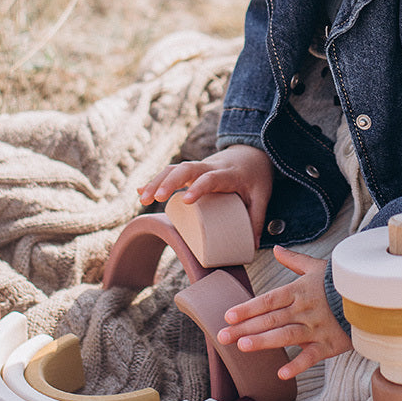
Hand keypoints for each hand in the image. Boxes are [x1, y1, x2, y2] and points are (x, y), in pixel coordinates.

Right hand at [137, 144, 272, 244]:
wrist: (253, 152)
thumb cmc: (256, 176)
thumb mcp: (262, 195)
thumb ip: (257, 218)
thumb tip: (253, 248)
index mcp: (228, 173)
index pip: (211, 177)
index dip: (199, 187)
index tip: (186, 200)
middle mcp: (210, 166)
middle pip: (186, 169)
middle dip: (168, 182)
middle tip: (156, 198)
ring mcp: (199, 167)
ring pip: (175, 168)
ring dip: (157, 181)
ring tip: (143, 199)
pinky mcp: (192, 171)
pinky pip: (171, 172)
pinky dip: (155, 180)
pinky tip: (140, 191)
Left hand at [216, 246, 351, 380]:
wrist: (371, 296)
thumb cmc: (340, 282)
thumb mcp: (317, 267)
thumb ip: (293, 260)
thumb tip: (276, 249)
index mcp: (299, 291)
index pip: (268, 300)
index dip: (248, 307)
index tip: (228, 315)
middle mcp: (304, 310)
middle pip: (271, 319)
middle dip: (245, 328)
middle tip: (223, 336)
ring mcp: (316, 328)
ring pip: (286, 335)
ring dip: (264, 341)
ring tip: (243, 347)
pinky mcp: (329, 344)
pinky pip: (311, 356)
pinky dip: (297, 365)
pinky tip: (281, 373)